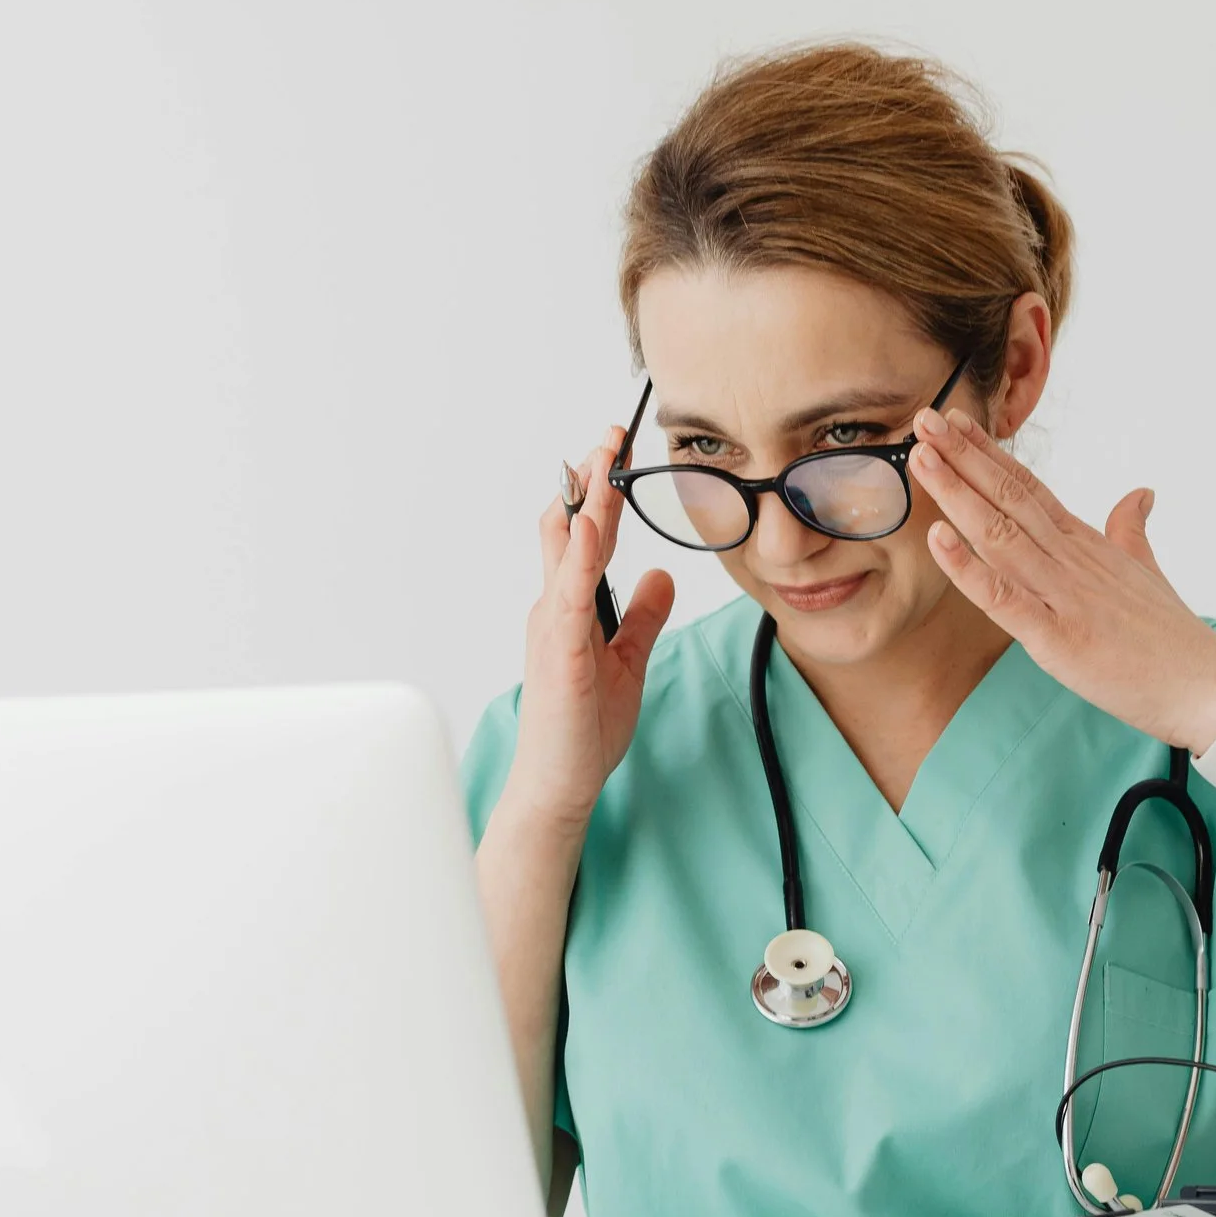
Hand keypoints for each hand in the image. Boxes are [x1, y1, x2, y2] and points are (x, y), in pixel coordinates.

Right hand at [503, 425, 676, 828]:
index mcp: (572, 607)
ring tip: (601, 461)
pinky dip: (579, 557)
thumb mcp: (628, 660)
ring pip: (566, 551)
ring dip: (584, 503)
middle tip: (613, 434)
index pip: (590, 537)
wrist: (560, 782)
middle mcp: (556, 607)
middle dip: (591, 479)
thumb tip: (663, 576)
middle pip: (572, 529)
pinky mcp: (557, 652)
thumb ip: (642, 616)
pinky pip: (569, 595)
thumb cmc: (584, 727)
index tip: (620, 452)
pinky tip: (591, 527)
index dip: (605, 493)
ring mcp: (553, 627)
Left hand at [908, 405, 1215, 752]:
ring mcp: (1063, 596)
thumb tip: (1140, 493)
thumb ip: (1131, 529)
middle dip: (962, 458)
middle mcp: (1070, 559)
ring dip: (956, 495)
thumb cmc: (1172, 636)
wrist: (1205, 686)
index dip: (988, 454)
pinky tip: (938, 538)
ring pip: (999, 535)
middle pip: (1008, 498)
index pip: (1029, 487)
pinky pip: (1003, 599)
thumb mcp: (1147, 571)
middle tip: (923, 419)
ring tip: (922, 457)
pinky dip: (968, 568)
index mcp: (1085, 544)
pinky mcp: (1056, 638)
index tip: (955, 422)